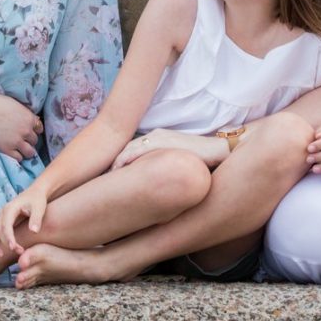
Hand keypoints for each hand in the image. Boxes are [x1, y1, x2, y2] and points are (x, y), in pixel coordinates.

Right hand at [0, 93, 42, 160]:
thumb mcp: (14, 104)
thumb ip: (24, 113)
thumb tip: (31, 120)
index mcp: (29, 118)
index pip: (39, 129)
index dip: (33, 130)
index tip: (28, 131)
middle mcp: (26, 130)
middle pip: (35, 141)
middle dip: (29, 140)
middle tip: (21, 139)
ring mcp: (17, 141)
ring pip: (30, 152)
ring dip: (26, 151)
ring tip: (19, 149)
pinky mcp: (7, 149)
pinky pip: (19, 158)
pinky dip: (17, 156)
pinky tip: (11, 152)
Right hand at [0, 186, 47, 256]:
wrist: (35, 193)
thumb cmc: (38, 200)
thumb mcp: (39, 208)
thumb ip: (36, 219)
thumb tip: (33, 231)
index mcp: (10, 209)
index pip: (6, 225)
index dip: (8, 237)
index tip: (14, 248)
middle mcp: (2, 213)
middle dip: (5, 244)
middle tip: (18, 253)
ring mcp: (0, 218)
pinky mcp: (1, 222)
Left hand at [112, 130, 227, 170]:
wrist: (218, 150)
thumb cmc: (202, 160)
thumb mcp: (178, 163)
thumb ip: (165, 168)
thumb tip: (155, 185)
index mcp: (158, 138)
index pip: (132, 150)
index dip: (120, 162)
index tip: (110, 175)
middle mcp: (155, 135)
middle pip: (127, 148)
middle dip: (114, 162)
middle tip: (102, 178)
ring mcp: (158, 137)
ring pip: (129, 149)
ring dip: (116, 162)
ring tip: (106, 176)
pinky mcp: (161, 140)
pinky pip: (137, 150)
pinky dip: (125, 159)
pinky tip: (116, 169)